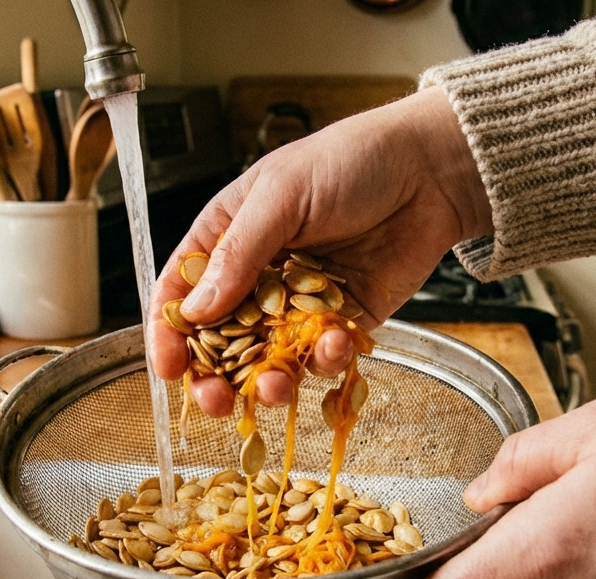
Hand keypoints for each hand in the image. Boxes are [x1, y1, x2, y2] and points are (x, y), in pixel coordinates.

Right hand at [148, 86, 490, 416]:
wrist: (428, 170)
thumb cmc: (350, 160)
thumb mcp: (281, 196)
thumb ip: (238, 254)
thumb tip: (197, 310)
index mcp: (227, 237)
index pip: (182, 291)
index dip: (169, 332)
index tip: (167, 368)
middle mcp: (257, 275)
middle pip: (220, 340)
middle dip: (214, 376)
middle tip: (216, 400)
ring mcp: (299, 304)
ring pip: (269, 359)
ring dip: (268, 381)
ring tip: (277, 387)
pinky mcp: (342, 321)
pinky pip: (322, 356)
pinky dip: (324, 360)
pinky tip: (334, 343)